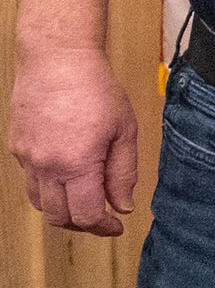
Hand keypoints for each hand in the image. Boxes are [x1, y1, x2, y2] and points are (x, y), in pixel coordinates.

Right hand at [9, 47, 138, 236]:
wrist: (57, 60)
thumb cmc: (95, 89)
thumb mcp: (125, 131)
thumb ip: (123, 173)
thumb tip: (122, 205)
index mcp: (76, 164)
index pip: (84, 215)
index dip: (102, 228)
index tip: (116, 226)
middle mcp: (45, 166)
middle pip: (58, 216)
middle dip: (82, 225)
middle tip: (102, 219)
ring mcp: (27, 157)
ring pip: (39, 202)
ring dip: (62, 210)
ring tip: (85, 202)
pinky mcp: (16, 147)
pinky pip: (30, 181)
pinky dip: (48, 189)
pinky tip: (68, 178)